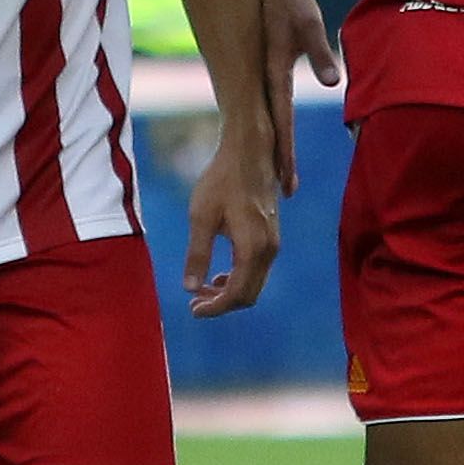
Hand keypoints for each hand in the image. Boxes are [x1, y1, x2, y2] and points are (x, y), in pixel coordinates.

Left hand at [185, 130, 279, 316]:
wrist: (250, 154)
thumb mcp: (201, 217)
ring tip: (203, 288)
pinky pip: (257, 269)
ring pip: (255, 283)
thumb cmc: (222, 182)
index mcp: (252, 248)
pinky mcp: (271, 236)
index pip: (237, 293)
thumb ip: (198, 254)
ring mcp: (273, 243)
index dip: (215, 307)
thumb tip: (190, 287)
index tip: (192, 310)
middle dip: (222, 303)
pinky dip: (239, 278)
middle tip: (195, 302)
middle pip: (250, 294)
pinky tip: (219, 272)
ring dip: (230, 291)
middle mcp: (269, 250)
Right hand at [258, 0, 339, 196]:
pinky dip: (278, 131)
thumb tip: (333, 83)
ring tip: (283, 180)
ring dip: (275, 149)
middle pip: (273, 128)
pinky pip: (274, 109)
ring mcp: (265, 79)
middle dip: (278, 160)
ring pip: (272, 121)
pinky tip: (280, 148)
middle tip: (286, 192)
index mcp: (272, 72)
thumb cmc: (293, 3)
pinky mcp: (270, 75)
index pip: (281, 119)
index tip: (286, 177)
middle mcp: (265, 80)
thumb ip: (320, 53)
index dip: (284, 150)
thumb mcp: (309, 22)